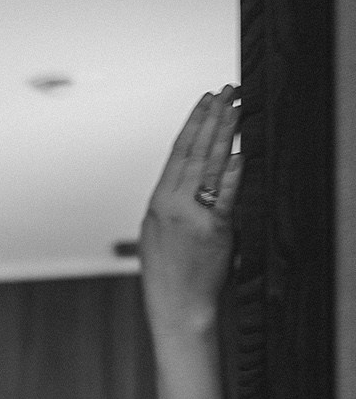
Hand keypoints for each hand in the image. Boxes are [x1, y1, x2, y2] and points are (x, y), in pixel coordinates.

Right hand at [140, 87, 241, 333]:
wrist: (178, 308)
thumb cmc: (171, 275)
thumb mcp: (159, 234)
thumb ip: (174, 204)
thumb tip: (190, 179)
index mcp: (158, 202)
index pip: (177, 152)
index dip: (193, 122)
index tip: (206, 99)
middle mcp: (171, 205)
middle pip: (194, 151)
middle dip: (212, 117)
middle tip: (227, 91)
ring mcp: (191, 217)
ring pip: (209, 166)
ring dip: (225, 133)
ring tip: (237, 108)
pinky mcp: (212, 231)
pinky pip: (225, 196)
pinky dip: (232, 173)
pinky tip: (239, 153)